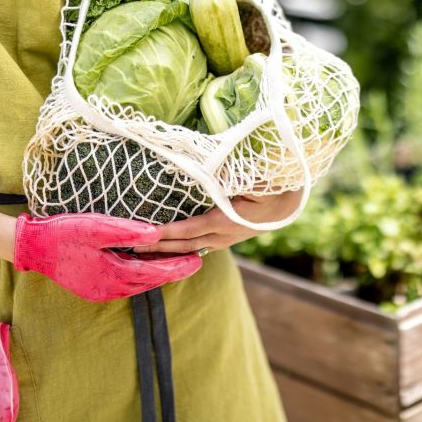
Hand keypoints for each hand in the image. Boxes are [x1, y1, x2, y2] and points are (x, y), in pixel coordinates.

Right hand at [13, 213, 202, 301]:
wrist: (33, 247)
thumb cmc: (63, 233)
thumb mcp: (96, 227)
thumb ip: (127, 231)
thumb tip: (158, 233)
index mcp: (114, 274)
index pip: (156, 271)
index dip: (179, 266)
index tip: (199, 260)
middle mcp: (110, 289)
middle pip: (150, 280)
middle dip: (173, 271)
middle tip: (196, 260)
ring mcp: (101, 291)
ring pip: (139, 284)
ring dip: (158, 273)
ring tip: (178, 263)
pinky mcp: (94, 289)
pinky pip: (125, 284)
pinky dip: (141, 275)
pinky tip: (148, 266)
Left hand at [139, 190, 302, 254]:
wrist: (290, 203)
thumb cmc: (270, 186)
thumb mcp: (250, 180)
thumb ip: (226, 176)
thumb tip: (202, 170)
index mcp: (225, 220)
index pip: (188, 229)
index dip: (166, 233)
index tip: (144, 234)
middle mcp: (223, 234)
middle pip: (185, 245)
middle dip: (158, 248)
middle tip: (131, 248)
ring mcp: (226, 239)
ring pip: (192, 248)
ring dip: (169, 251)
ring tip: (145, 252)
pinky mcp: (227, 238)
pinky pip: (200, 245)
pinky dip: (183, 248)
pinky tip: (170, 249)